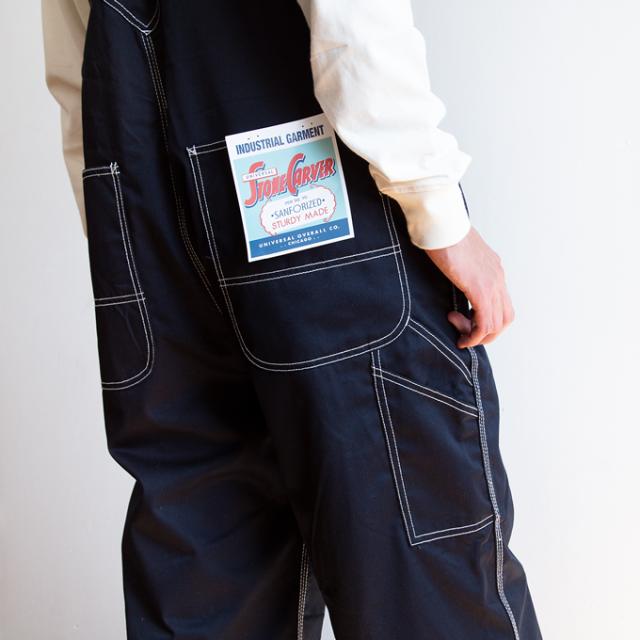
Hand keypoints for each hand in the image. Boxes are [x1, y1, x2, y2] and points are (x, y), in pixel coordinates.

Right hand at [424, 227, 514, 348]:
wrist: (441, 224)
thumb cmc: (442, 234)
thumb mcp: (457, 253)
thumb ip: (462, 267)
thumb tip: (454, 274)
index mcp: (494, 268)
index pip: (501, 303)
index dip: (486, 319)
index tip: (464, 320)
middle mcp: (498, 277)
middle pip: (505, 317)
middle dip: (486, 333)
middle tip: (465, 334)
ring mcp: (492, 283)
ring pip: (497, 323)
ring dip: (479, 336)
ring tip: (460, 336)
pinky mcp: (480, 289)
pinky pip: (485, 322)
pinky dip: (474, 335)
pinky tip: (462, 337)